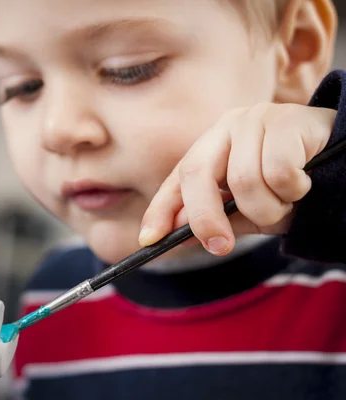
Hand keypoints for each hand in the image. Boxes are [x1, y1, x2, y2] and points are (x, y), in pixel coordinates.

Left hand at [139, 103, 336, 255]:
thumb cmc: (294, 186)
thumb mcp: (251, 210)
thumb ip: (219, 218)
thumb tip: (177, 233)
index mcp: (214, 146)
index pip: (178, 178)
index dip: (160, 210)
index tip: (148, 240)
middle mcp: (229, 127)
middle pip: (197, 175)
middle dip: (205, 219)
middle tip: (221, 246)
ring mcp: (257, 118)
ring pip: (243, 182)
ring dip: (269, 207)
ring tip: (288, 200)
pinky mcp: (287, 120)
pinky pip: (279, 172)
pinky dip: (294, 190)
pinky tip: (306, 182)